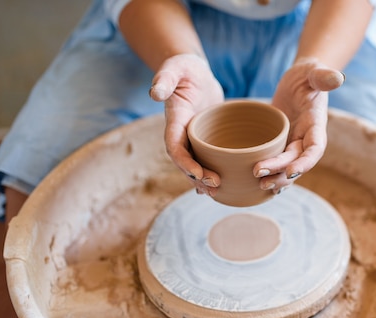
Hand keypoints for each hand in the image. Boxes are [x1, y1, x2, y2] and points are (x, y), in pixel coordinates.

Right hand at [149, 53, 224, 195]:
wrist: (194, 71)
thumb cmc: (184, 68)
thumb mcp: (175, 68)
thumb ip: (164, 78)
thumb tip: (154, 93)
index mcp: (174, 121)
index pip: (175, 147)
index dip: (185, 162)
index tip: (199, 173)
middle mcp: (181, 133)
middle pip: (185, 162)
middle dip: (197, 177)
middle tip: (215, 186)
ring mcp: (193, 137)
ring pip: (195, 164)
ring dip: (203, 180)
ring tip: (217, 192)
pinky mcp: (205, 138)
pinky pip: (206, 159)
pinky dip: (209, 172)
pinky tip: (220, 186)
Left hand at [257, 59, 344, 193]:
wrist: (299, 79)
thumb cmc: (307, 75)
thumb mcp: (314, 72)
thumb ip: (323, 76)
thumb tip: (337, 78)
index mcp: (316, 126)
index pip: (314, 149)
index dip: (304, 163)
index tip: (290, 171)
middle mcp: (306, 139)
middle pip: (295, 162)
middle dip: (280, 172)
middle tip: (258, 174)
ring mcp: (293, 143)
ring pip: (286, 167)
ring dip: (275, 178)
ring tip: (259, 184)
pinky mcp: (280, 143)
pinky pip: (277, 163)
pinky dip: (270, 174)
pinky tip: (255, 184)